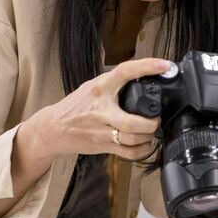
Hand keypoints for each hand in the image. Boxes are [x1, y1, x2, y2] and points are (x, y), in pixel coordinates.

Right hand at [27, 58, 170, 160]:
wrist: (54, 128)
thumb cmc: (75, 106)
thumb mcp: (92, 87)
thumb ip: (113, 84)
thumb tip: (141, 78)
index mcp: (100, 88)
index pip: (124, 72)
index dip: (146, 67)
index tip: (164, 65)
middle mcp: (101, 109)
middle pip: (132, 121)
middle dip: (151, 122)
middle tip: (156, 118)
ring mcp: (102, 130)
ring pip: (132, 138)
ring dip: (148, 136)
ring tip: (150, 131)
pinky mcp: (103, 146)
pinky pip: (128, 152)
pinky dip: (141, 150)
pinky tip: (144, 144)